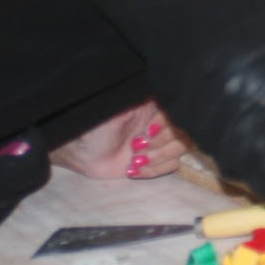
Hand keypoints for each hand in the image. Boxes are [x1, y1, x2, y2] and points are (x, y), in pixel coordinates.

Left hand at [48, 99, 187, 179]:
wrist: (80, 153)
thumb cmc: (94, 126)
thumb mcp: (115, 107)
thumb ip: (139, 99)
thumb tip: (161, 95)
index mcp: (154, 103)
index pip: (178, 110)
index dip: (167, 124)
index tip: (148, 131)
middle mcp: (161, 119)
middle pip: (184, 131)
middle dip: (160, 144)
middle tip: (135, 147)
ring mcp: (160, 139)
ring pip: (180, 148)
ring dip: (157, 157)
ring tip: (133, 160)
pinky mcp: (156, 158)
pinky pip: (172, 164)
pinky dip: (154, 169)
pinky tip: (133, 169)